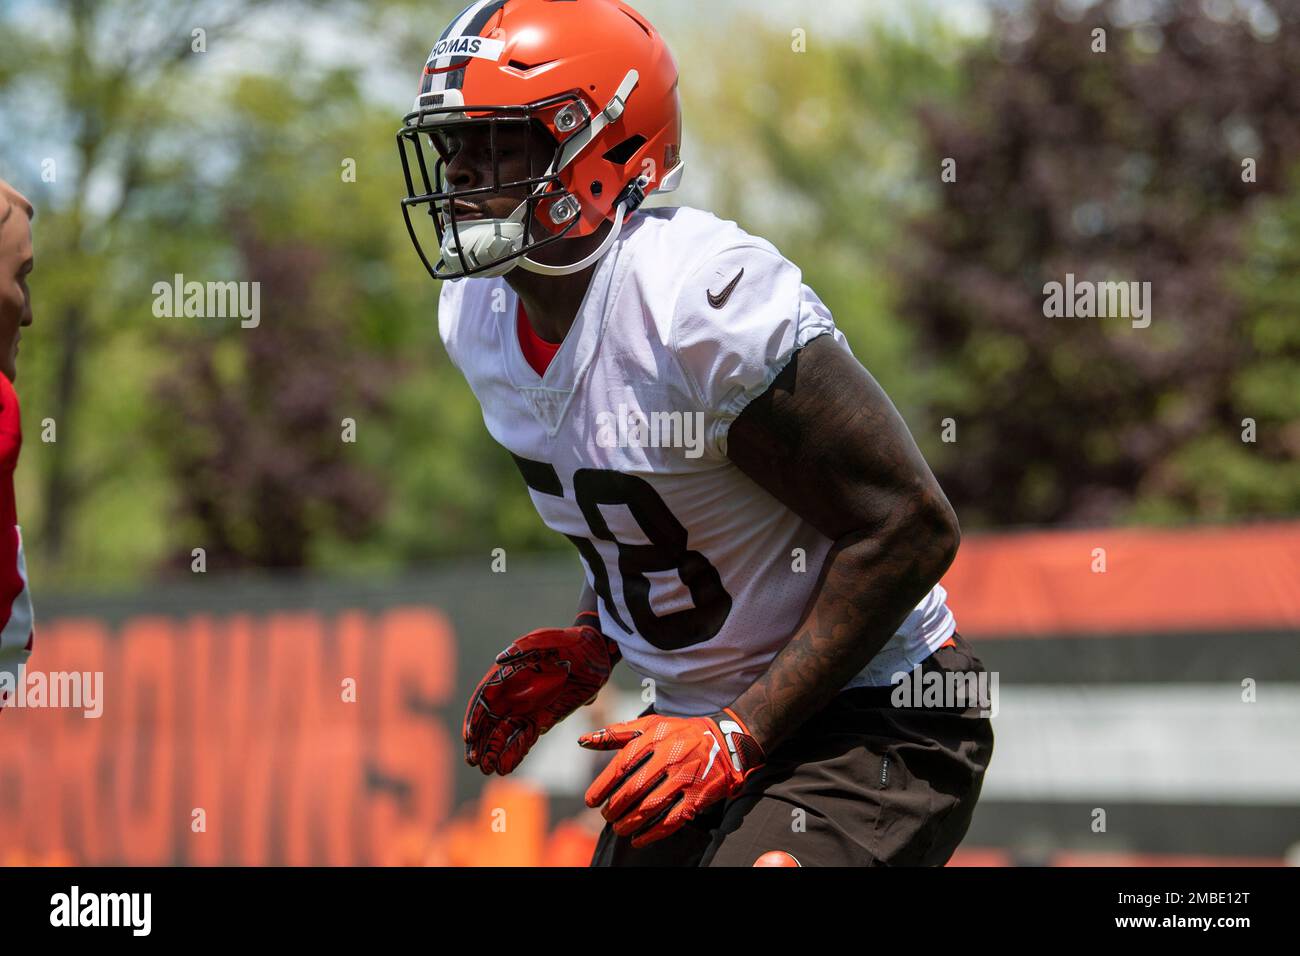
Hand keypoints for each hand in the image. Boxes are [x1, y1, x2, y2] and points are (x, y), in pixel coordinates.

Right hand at [463, 618, 618, 774]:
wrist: (597, 652)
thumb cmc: (570, 641)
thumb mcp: (548, 640)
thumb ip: (524, 649)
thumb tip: (499, 660)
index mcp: (509, 674)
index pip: (485, 699)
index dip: (475, 718)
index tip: (470, 737)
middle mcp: (514, 694)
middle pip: (490, 721)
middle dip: (480, 741)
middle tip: (474, 761)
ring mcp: (528, 708)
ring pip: (505, 734)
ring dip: (494, 751)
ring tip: (488, 770)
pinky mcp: (544, 719)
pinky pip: (525, 738)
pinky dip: (514, 752)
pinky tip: (505, 767)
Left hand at [579, 708, 764, 847]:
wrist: (726, 741)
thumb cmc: (681, 733)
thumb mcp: (651, 725)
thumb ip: (616, 733)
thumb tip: (582, 741)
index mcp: (655, 738)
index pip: (622, 764)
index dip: (603, 785)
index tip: (591, 800)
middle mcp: (670, 757)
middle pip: (634, 788)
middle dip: (615, 807)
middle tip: (606, 816)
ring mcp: (686, 777)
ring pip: (651, 806)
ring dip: (630, 822)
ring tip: (619, 828)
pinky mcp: (699, 796)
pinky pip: (673, 819)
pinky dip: (653, 833)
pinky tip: (639, 839)